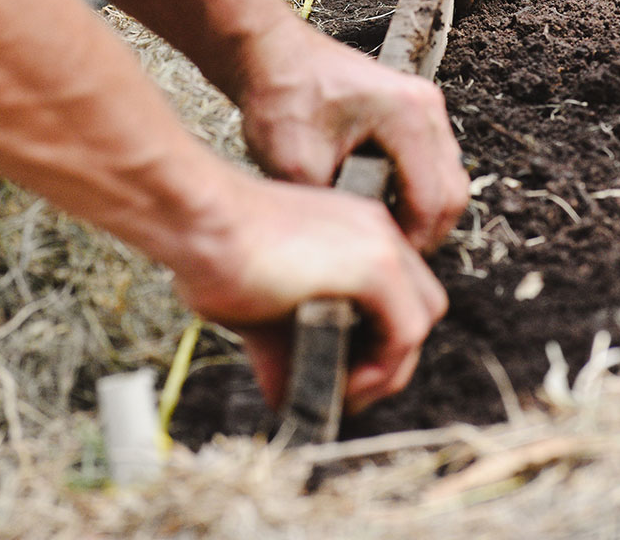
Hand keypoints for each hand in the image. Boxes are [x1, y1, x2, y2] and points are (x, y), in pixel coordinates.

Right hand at [172, 170, 447, 412]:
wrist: (201, 222)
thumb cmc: (214, 252)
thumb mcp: (264, 303)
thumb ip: (291, 343)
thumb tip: (293, 397)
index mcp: (353, 229)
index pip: (396, 291)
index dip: (377, 338)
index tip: (343, 366)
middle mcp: (376, 229)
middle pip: (417, 306)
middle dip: (389, 357)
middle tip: (349, 386)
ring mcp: (381, 243)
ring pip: (419, 322)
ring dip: (387, 369)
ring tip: (343, 390)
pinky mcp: (376, 265)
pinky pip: (405, 333)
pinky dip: (381, 369)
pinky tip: (341, 383)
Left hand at [237, 22, 468, 253]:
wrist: (272, 54)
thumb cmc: (282, 95)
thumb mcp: (293, 162)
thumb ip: (331, 209)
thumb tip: (350, 254)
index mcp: (405, 114)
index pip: (430, 199)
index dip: (411, 241)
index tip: (384, 262)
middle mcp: (426, 106)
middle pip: (452, 191)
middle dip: (426, 232)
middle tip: (390, 257)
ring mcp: (425, 106)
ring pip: (448, 179)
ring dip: (424, 213)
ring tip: (386, 236)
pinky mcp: (414, 110)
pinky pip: (434, 164)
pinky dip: (418, 192)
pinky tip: (383, 207)